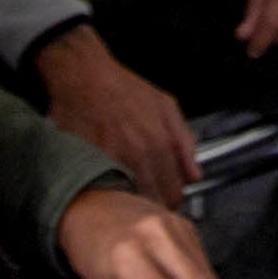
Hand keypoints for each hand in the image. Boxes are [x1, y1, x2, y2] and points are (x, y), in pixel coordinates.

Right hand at [36, 28, 195, 200]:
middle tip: (147, 195)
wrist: (83, 74)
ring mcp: (111, 160)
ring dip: (128, 201)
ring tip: (127, 190)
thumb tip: (194, 175)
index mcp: (159, 142)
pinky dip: (105, 192)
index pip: (173, 194)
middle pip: (151, 202)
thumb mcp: (165, 105)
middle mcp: (137, 154)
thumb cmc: (123, 88)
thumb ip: (184, 142)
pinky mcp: (86, 162)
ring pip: (127, 200)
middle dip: (151, 204)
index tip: (166, 197)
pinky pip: (101, 190)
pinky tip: (107, 183)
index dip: (171, 200)